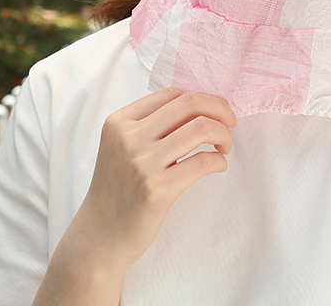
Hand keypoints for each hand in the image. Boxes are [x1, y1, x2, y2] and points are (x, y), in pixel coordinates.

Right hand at [34, 87, 235, 304]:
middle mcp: (129, 137)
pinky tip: (218, 165)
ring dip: (223, 135)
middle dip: (220, 109)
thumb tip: (200, 104)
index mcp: (120, 121)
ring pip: (201, 129)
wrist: (99, 236)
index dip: (203, 97)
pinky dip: (219, 161)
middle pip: (190, 104)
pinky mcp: (157, 189)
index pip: (173, 93)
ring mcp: (142, 163)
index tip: (217, 110)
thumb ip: (151, 123)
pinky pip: (202, 162)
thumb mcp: (121, 146)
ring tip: (225, 146)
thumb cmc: (118, 188)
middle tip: (230, 122)